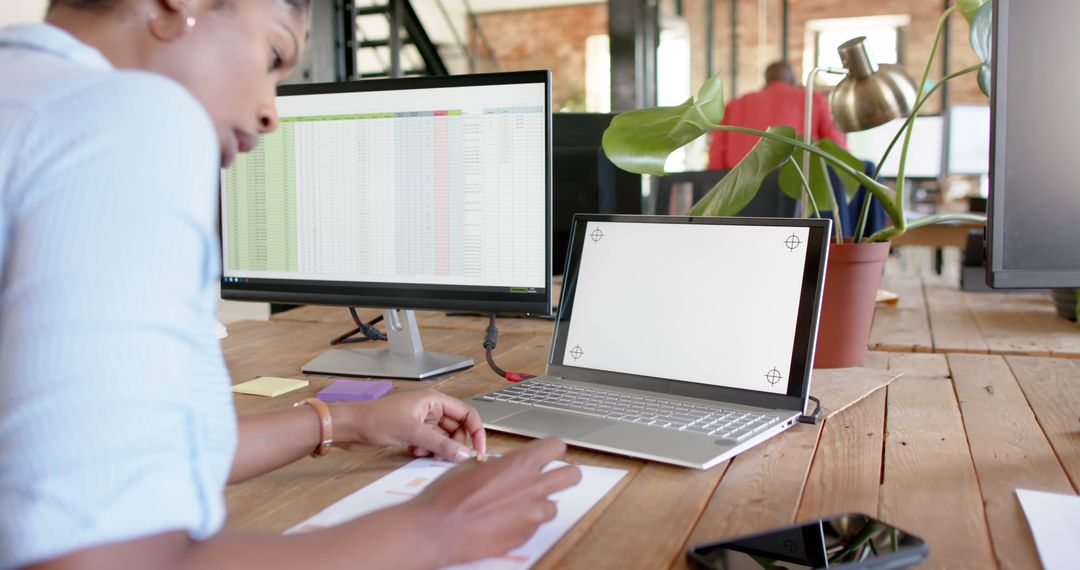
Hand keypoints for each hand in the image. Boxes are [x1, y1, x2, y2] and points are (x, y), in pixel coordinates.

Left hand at [331, 389, 484, 461]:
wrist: (350, 427)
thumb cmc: (375, 420)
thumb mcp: (413, 433)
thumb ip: (441, 445)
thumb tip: (464, 455)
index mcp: (434, 400)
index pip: (467, 414)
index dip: (476, 432)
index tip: (479, 451)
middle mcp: (430, 409)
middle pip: (457, 428)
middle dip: (455, 444)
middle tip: (451, 459)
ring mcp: (421, 421)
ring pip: (443, 438)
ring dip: (440, 449)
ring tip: (427, 453)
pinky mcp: (412, 433)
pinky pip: (431, 444)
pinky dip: (428, 450)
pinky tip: (415, 452)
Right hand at [403, 437, 581, 566]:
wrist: (436, 529)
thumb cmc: (447, 496)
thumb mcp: (473, 466)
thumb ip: (500, 465)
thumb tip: (506, 467)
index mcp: (519, 463)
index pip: (556, 446)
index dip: (552, 449)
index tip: (548, 453)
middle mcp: (532, 487)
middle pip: (572, 475)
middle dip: (564, 475)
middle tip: (552, 478)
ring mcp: (531, 514)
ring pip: (554, 506)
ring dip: (540, 504)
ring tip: (516, 506)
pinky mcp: (524, 536)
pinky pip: (534, 526)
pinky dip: (524, 523)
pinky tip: (503, 521)